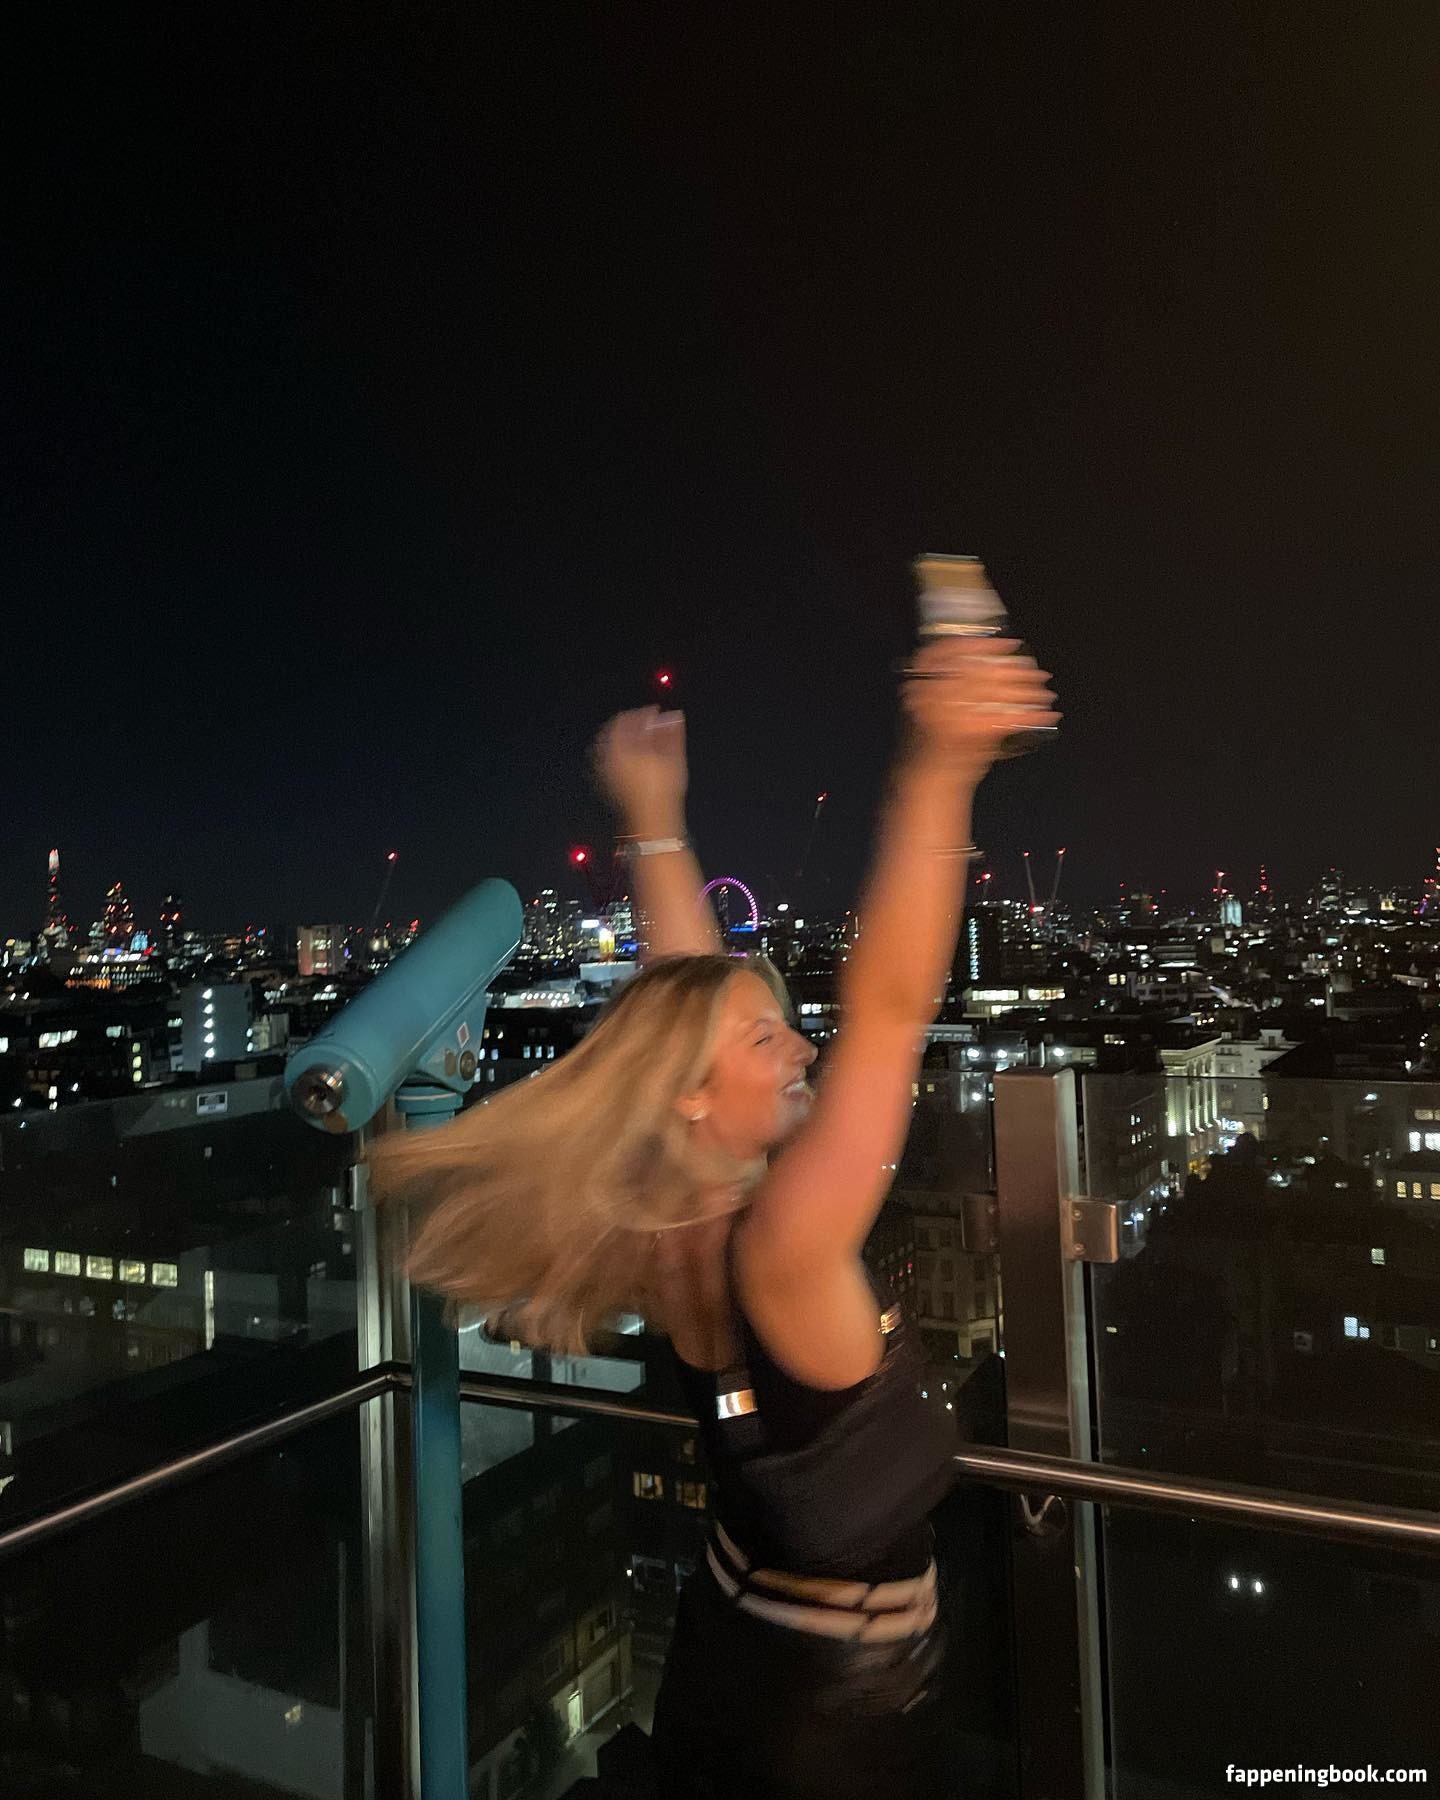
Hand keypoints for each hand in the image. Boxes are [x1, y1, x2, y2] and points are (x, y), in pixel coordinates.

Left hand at [592, 705, 688, 829]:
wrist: (654, 820)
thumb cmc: (661, 790)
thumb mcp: (671, 757)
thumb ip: (671, 733)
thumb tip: (674, 716)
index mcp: (620, 748)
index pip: (625, 720)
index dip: (641, 714)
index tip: (654, 714)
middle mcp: (609, 759)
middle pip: (617, 734)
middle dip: (635, 727)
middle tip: (651, 726)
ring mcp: (608, 773)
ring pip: (615, 749)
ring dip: (630, 742)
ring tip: (647, 743)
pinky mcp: (612, 786)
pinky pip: (614, 763)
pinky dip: (626, 756)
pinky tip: (641, 761)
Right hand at [902, 638, 1059, 770]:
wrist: (924, 784)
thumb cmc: (926, 751)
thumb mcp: (923, 709)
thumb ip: (944, 686)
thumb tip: (981, 664)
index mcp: (920, 685)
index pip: (951, 650)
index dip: (982, 644)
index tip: (1007, 644)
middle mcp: (935, 695)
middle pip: (985, 670)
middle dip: (1017, 671)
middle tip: (1036, 673)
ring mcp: (955, 713)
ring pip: (1001, 692)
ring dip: (1029, 692)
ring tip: (1044, 694)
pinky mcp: (974, 732)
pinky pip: (1011, 718)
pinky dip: (1032, 716)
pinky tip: (1045, 716)